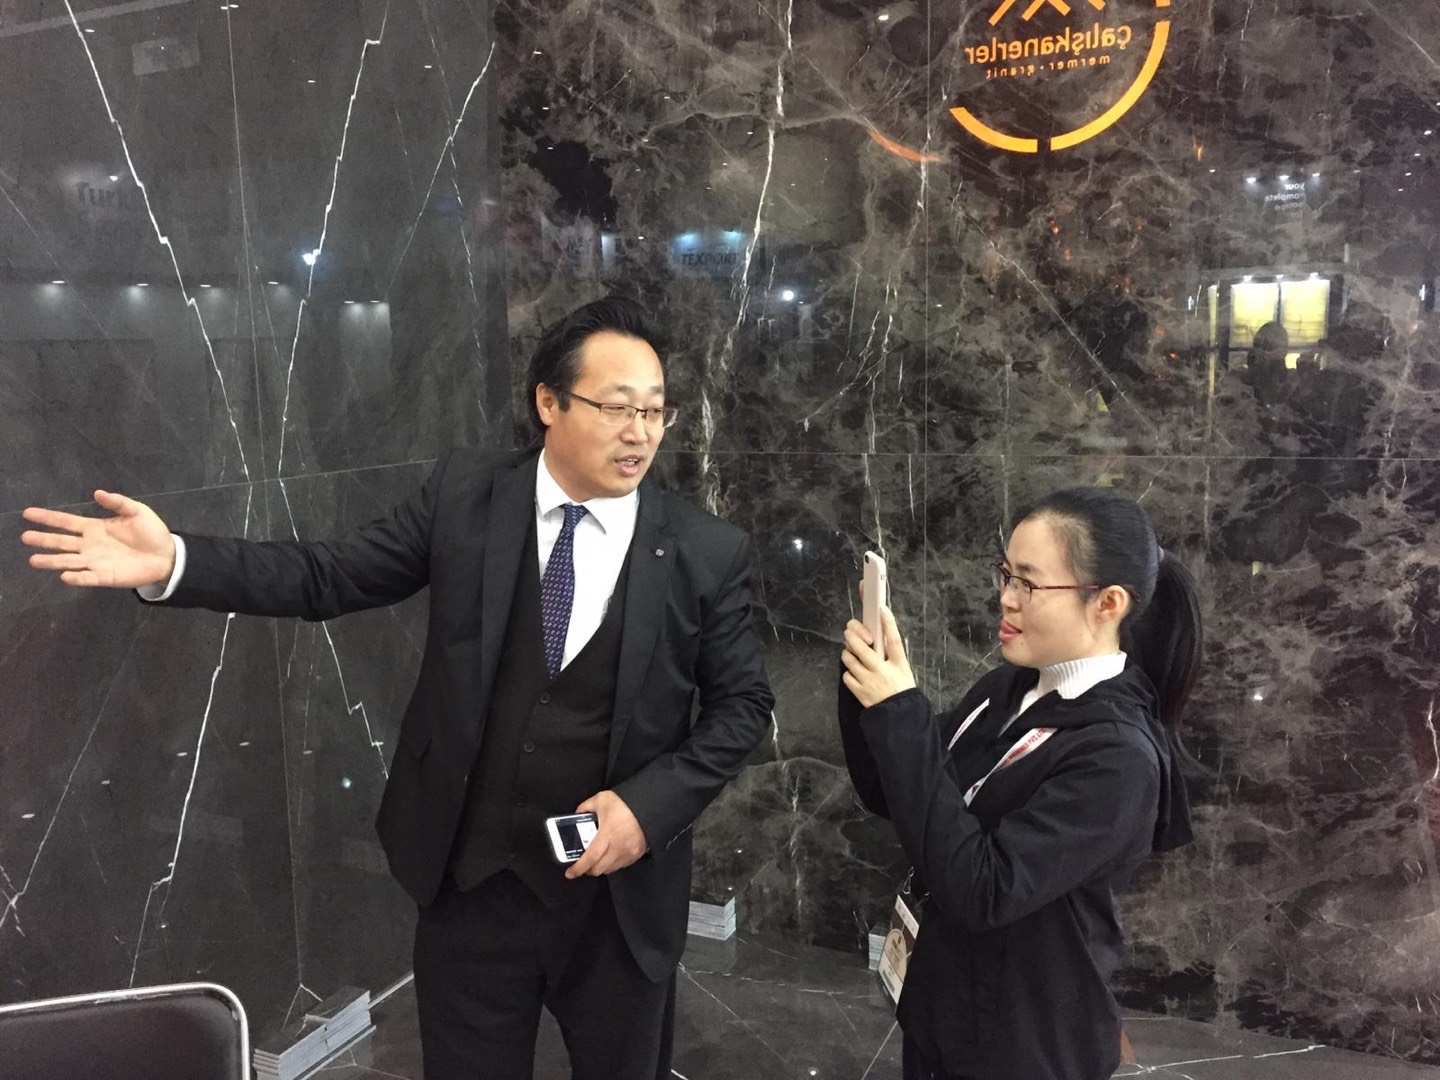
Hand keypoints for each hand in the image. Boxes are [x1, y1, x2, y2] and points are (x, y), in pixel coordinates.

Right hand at [20, 490, 175, 588]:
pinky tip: (65, 576)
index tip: (28, 513)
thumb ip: (118, 502)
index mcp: (94, 528)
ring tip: (33, 560)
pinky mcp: (106, 576)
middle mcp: (90, 545)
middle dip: (43, 539)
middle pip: (61, 542)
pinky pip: (88, 577)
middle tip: (24, 537)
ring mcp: (96, 562)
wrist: (167, 554)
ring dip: (52, 561)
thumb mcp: (137, 511)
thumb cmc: (151, 532)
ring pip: (69, 561)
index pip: (66, 522)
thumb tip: (97, 493)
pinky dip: (77, 578)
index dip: (48, 517)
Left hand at [565, 790, 648, 879]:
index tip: (570, 873)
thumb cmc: (627, 803)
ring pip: (610, 869)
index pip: (589, 859)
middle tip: (583, 864)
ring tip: (597, 859)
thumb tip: (578, 813)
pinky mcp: (637, 853)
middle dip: (587, 870)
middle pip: (598, 869)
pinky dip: (613, 863)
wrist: (650, 804)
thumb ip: (586, 807)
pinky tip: (611, 854)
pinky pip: (622, 865)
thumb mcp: (602, 799)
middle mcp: (618, 848)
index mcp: (607, 835)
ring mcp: (629, 852)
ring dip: (600, 867)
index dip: (578, 868)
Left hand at [841, 605, 915, 707]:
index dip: (888, 623)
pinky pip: (846, 676)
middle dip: (852, 636)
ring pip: (850, 660)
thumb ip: (892, 653)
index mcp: (899, 664)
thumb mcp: (903, 669)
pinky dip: (848, 671)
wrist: (899, 717)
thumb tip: (880, 634)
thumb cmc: (901, 690)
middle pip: (862, 648)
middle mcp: (883, 672)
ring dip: (848, 653)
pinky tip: (854, 671)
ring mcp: (869, 682)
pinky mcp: (860, 692)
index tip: (882, 609)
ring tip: (851, 651)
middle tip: (849, 631)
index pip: (894, 640)